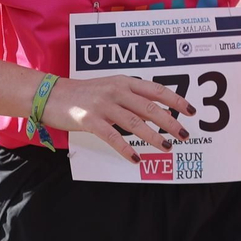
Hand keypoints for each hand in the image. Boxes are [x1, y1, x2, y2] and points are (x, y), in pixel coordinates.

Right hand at [42, 75, 194, 162]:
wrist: (50, 95)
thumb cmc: (82, 94)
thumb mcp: (109, 89)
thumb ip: (130, 99)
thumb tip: (155, 112)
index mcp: (123, 82)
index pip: (156, 90)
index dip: (175, 100)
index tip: (190, 110)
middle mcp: (116, 91)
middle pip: (149, 107)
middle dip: (170, 122)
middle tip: (184, 134)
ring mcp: (103, 105)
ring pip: (134, 122)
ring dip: (153, 136)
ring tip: (166, 147)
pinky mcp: (89, 119)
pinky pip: (112, 136)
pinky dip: (125, 148)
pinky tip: (135, 158)